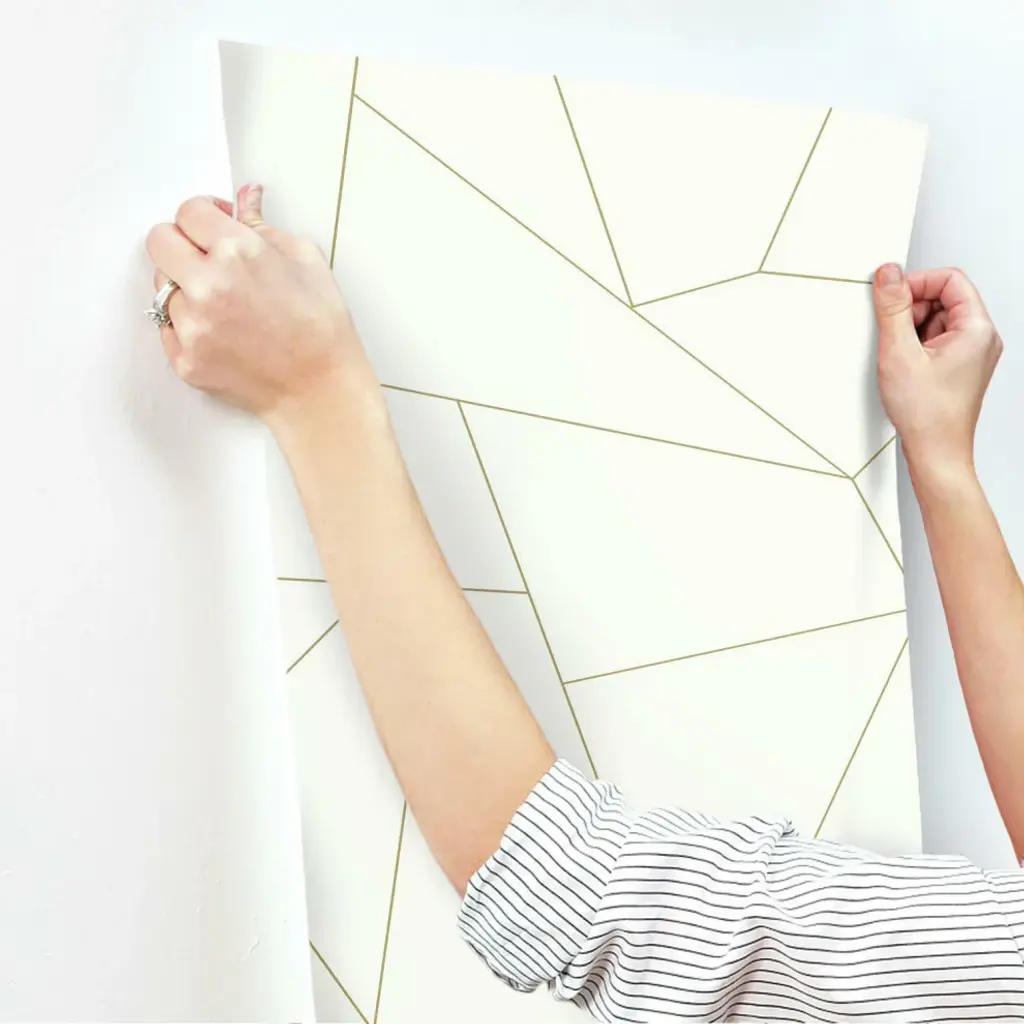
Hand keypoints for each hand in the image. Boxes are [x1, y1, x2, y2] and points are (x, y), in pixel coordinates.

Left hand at [145, 184, 366, 421]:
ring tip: (224, 305)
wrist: (321, 390)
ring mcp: (192, 326)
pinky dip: (188, 325)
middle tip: (207, 259)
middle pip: (159, 241)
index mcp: (237, 252)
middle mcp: (207, 286)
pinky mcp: (184, 359)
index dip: (204, 215)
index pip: (188, 212)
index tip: (214, 226)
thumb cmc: (322, 328)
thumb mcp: (306, 261)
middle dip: (182, 243)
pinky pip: (168, 327)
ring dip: (186, 288)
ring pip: (163, 287)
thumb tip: (246, 196)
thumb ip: (263, 225)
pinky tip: (223, 332)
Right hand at [873, 263, 1002, 479]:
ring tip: (901, 358)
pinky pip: (935, 341)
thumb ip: (893, 308)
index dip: (917, 283)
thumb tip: (889, 275)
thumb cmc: (928, 414)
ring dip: (911, 331)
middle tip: (893, 333)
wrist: (936, 453)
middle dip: (912, 310)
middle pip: (943, 299)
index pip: (950, 280)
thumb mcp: (900, 353)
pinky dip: (915, 347)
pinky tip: (905, 367)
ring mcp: (971, 354)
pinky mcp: (958, 367)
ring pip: (936, 320)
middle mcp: (980, 339)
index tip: (891, 296)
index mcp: (977, 329)